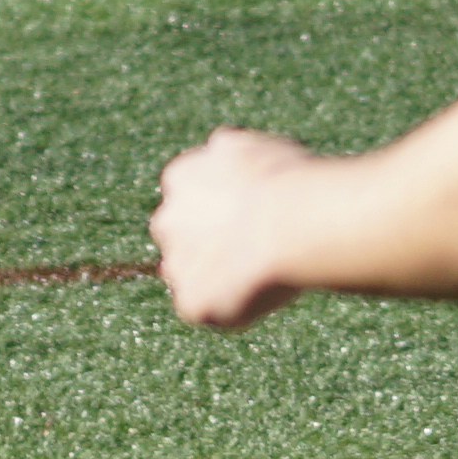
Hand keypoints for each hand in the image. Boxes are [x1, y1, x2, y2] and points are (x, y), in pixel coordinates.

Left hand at [150, 128, 317, 330]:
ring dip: (220, 277)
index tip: (251, 216)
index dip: (223, 210)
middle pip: (184, 237)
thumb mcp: (253, 148)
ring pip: (193, 276)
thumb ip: (231, 156)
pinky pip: (210, 310)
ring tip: (264, 272)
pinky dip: (234, 307)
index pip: (192, 197)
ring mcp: (177, 264)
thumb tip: (228, 153)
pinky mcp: (193, 303)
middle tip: (254, 248)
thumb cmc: (285, 180)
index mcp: (181, 177)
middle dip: (211, 243)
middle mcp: (168, 219)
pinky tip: (263, 293)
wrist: (289, 223)